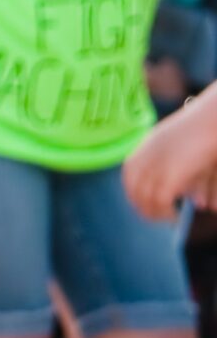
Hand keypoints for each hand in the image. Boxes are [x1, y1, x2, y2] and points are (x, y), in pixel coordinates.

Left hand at [126, 98, 216, 219]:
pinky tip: (175, 216)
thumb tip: (201, 202)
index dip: (137, 195)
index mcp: (145, 147)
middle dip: (144, 207)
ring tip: (169, 218)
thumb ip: (191, 177)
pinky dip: (165, 212)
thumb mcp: (192, 153)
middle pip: (135, 191)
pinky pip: (160, 201)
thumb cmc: (209, 132)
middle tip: (159, 218)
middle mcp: (145, 157)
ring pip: (145, 199)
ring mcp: (156, 166)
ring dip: (155, 213)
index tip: (148, 206)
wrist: (214, 118)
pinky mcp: (171, 175)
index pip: (130, 178)